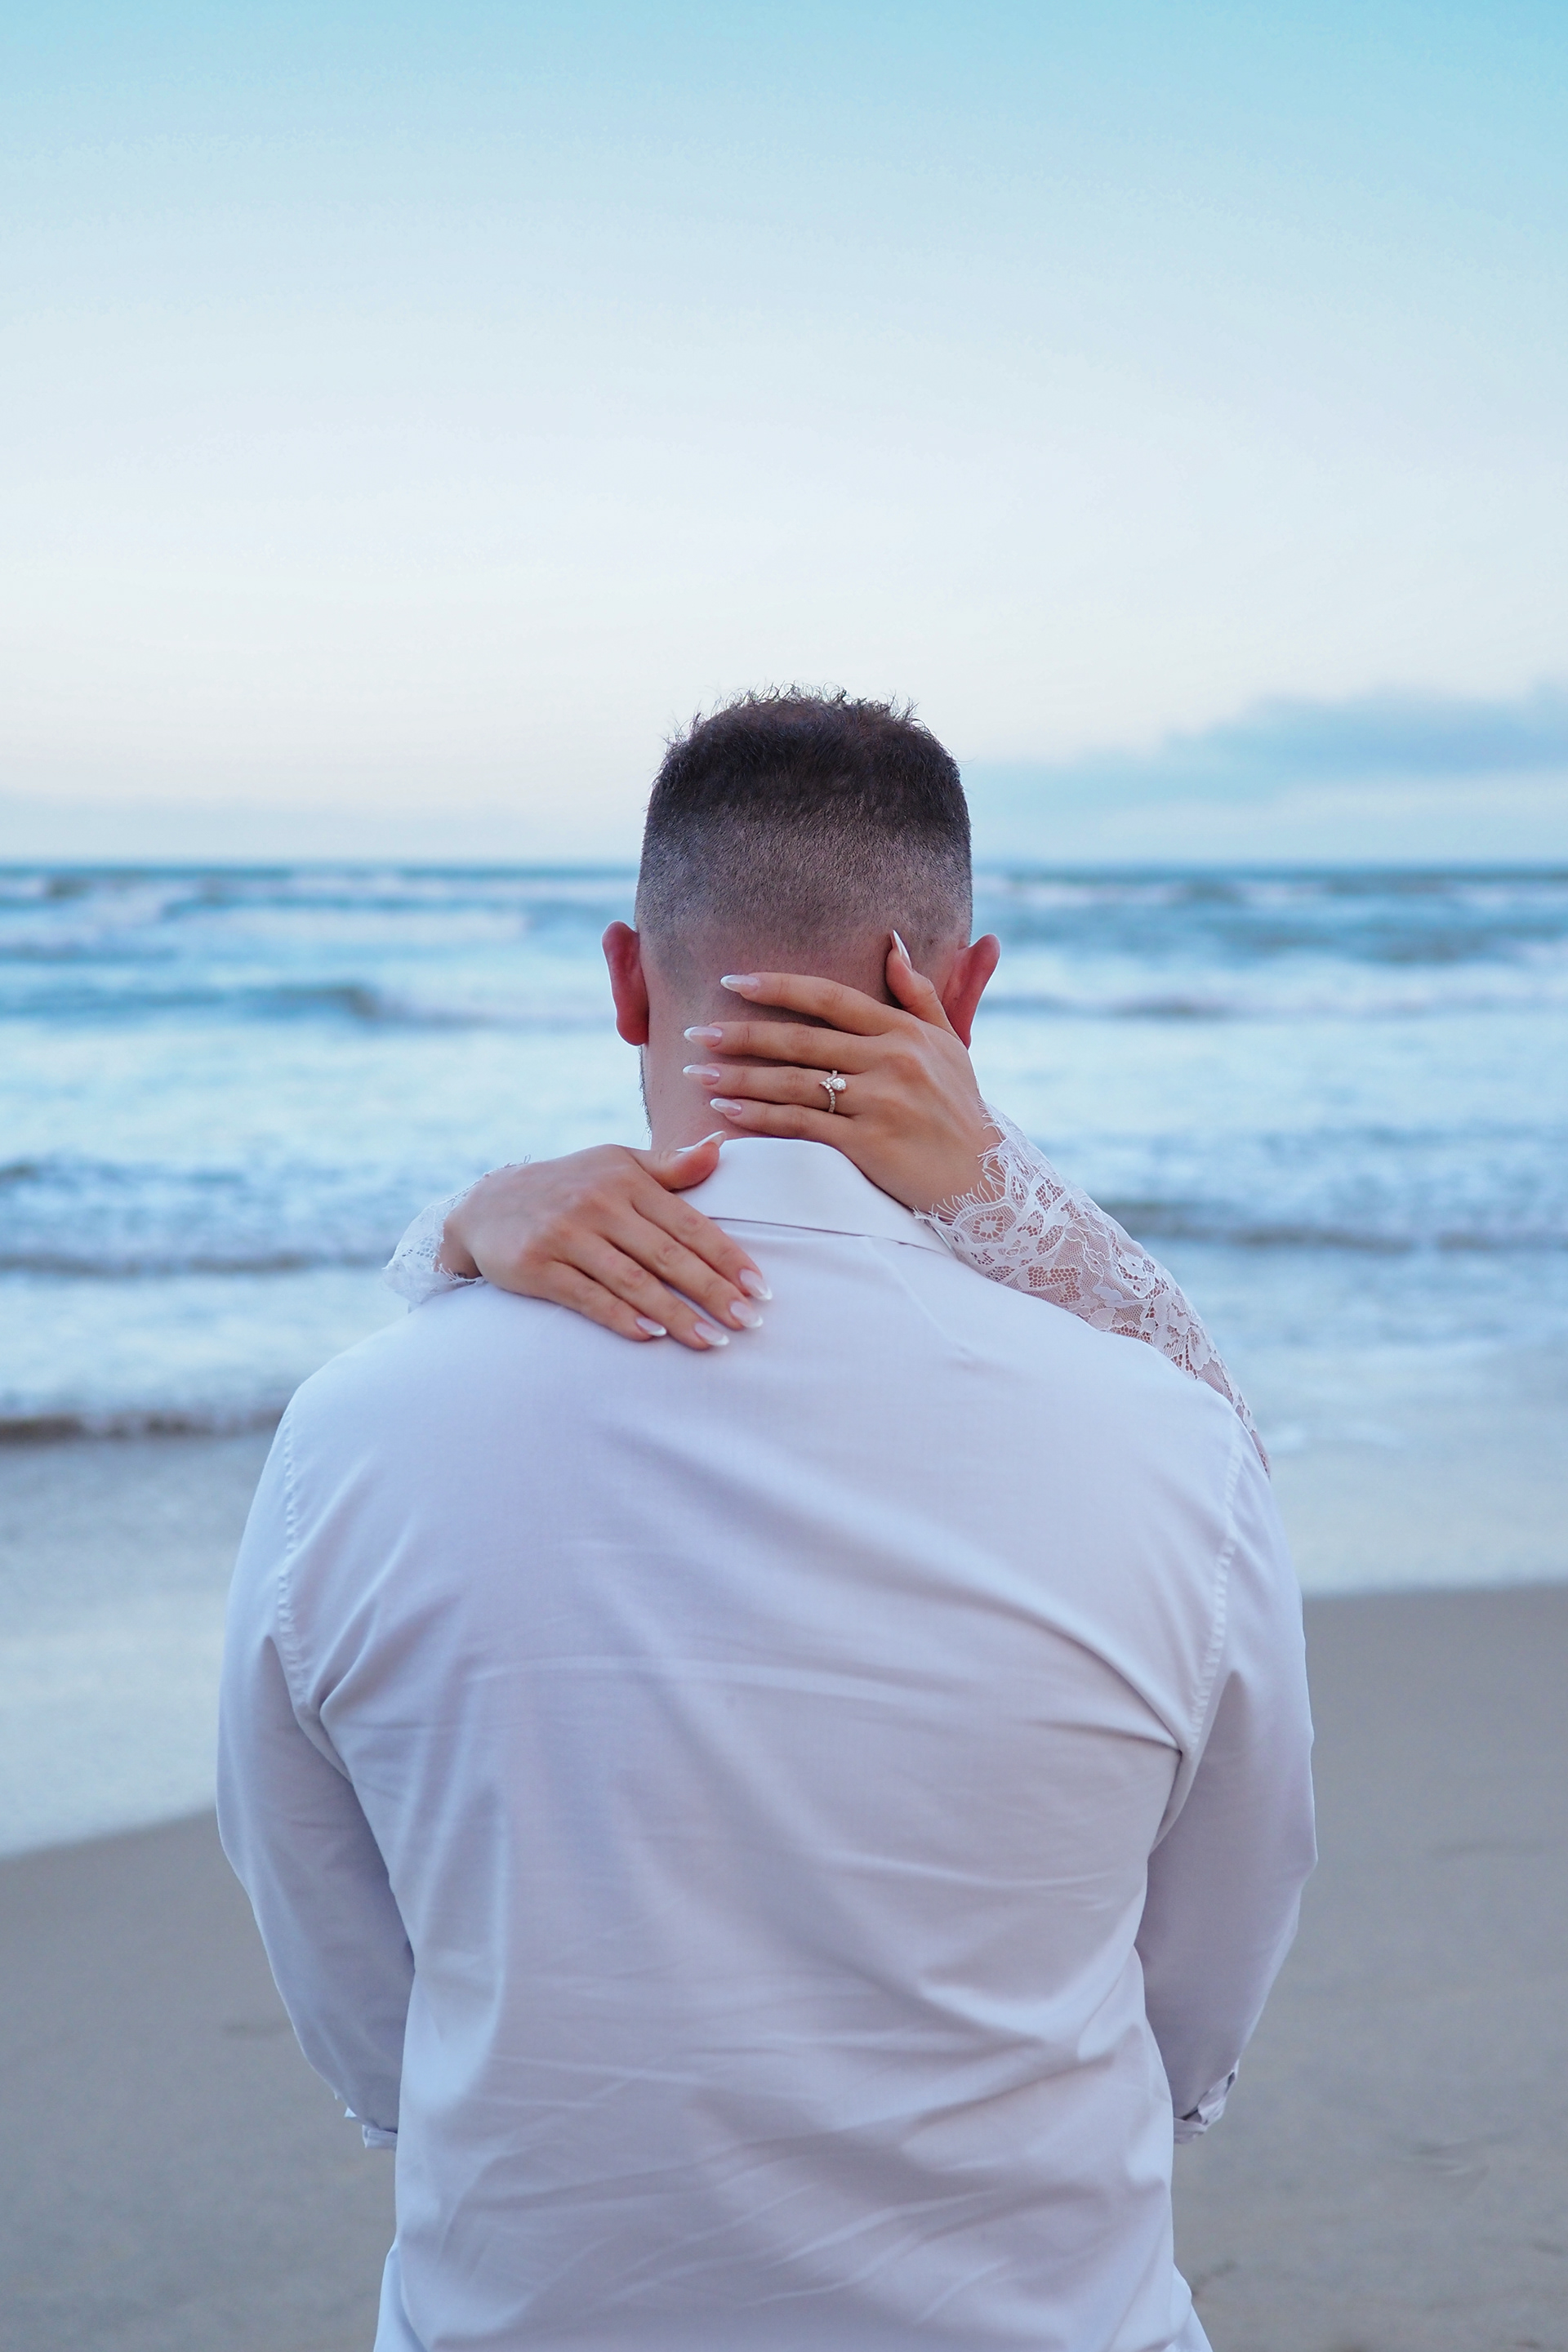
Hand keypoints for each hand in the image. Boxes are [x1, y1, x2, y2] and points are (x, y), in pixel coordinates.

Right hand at [441, 1139, 770, 1349]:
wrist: (486, 1205)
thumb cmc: (570, 1186)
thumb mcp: (617, 1165)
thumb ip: (669, 1167)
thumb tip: (719, 1149)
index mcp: (627, 1179)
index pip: (689, 1223)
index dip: (727, 1257)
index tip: (760, 1288)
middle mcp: (599, 1204)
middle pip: (668, 1255)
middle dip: (712, 1291)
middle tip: (749, 1323)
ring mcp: (566, 1235)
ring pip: (633, 1281)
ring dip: (677, 1314)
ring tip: (712, 1341)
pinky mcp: (538, 1266)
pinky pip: (589, 1297)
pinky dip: (623, 1317)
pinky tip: (654, 1336)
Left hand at [684, 938, 997, 1213]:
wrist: (981, 1177)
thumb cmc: (959, 1108)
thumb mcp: (947, 1043)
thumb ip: (918, 993)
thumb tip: (893, 942)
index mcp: (903, 1031)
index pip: (829, 997)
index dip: (778, 987)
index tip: (732, 981)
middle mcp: (891, 1061)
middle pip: (800, 1040)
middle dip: (741, 1034)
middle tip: (695, 1031)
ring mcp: (879, 1103)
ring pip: (793, 1083)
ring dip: (739, 1076)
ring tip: (697, 1072)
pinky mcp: (867, 1144)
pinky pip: (800, 1125)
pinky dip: (759, 1116)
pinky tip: (726, 1109)